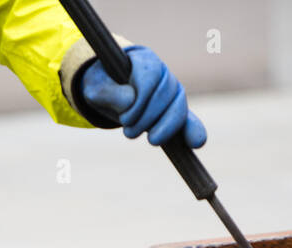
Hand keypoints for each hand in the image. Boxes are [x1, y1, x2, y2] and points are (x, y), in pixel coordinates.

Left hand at [81, 46, 206, 148]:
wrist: (110, 92)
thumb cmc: (102, 86)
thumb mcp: (95, 88)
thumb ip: (108, 92)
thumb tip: (131, 102)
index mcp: (144, 60)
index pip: (151, 76)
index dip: (140, 100)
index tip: (124, 120)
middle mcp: (163, 73)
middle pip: (166, 92)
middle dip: (149, 117)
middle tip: (129, 133)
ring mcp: (172, 92)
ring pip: (178, 107)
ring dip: (165, 127)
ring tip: (150, 140)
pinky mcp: (175, 111)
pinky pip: (188, 119)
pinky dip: (193, 131)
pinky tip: (196, 143)